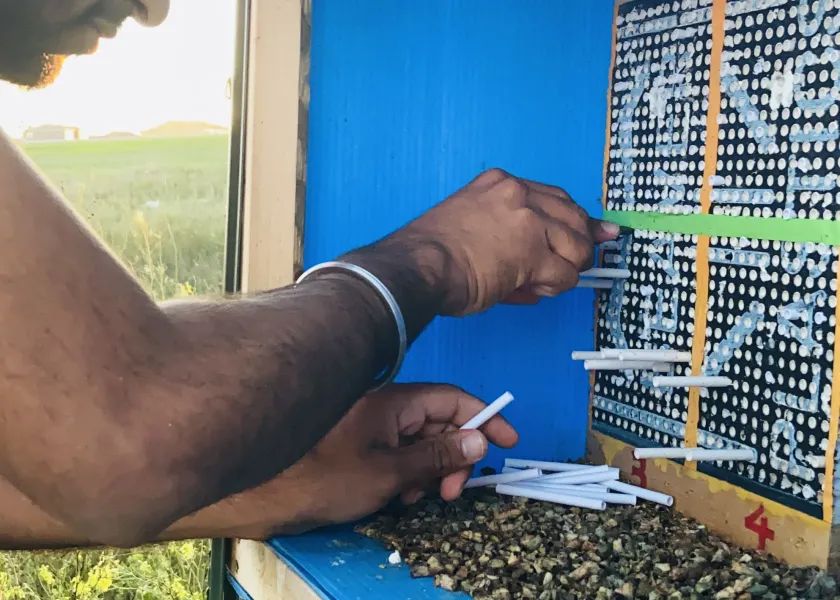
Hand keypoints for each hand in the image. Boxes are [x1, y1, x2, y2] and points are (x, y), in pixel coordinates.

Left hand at [225, 384, 517, 537]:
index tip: (507, 442)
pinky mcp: (359, 445)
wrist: (262, 494)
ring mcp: (370, 426)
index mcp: (393, 402)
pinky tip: (399, 496)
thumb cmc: (322, 479)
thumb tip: (478, 440)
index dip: (484, 418)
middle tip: (454, 491)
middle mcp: (383, 407)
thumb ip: (436, 457)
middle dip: (454, 455)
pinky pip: (397, 452)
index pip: (452, 400)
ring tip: (419, 497)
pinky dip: (407, 473)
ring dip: (430, 469)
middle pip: (438, 421)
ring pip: (419, 441)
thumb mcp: (388, 474)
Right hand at [392, 169, 618, 315]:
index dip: (573, 219)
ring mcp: (528, 221)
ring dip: (567, 268)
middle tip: (576, 264)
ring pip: (577, 246)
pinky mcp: (534, 252)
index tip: (591, 231)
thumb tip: (537, 260)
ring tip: (542, 281)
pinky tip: (536, 289)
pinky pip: (566, 274)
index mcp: (499, 183)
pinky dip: (556, 287)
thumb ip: (504, 229)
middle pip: (573, 216)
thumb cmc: (432, 253)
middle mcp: (518, 194)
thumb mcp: (469, 221)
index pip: (553, 196)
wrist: (418, 266)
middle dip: (581, 242)